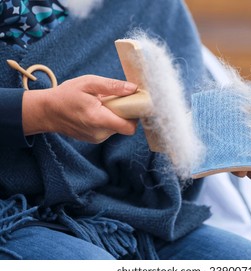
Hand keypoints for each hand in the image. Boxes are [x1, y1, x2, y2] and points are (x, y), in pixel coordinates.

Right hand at [22, 75, 137, 142]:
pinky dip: (108, 120)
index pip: (129, 127)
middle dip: (124, 112)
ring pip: (118, 127)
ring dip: (115, 115)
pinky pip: (110, 129)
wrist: (47, 112)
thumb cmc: (66, 95)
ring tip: (101, 104)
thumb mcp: (88, 83)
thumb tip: (134, 88)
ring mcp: (97, 138)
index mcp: (99, 119)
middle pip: (125, 125)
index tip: (134, 103)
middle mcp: (100, 133)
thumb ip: (112, 86)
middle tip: (113, 99)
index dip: (136, 116)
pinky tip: (97, 111)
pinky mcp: (95, 139)